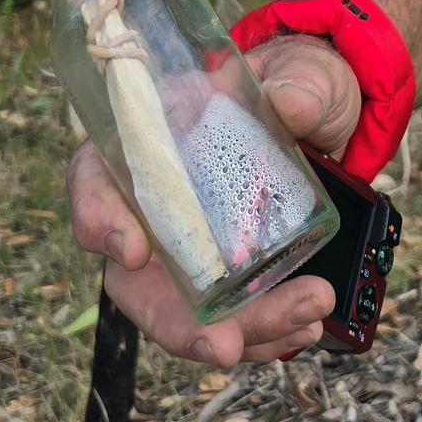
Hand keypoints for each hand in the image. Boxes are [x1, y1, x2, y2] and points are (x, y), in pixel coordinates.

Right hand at [67, 34, 360, 365]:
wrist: (326, 118)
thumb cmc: (294, 86)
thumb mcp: (301, 74)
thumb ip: (300, 83)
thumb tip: (291, 102)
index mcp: (150, 139)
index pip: (95, 180)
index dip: (100, 220)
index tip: (136, 252)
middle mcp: (156, 203)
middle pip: (135, 278)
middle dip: (178, 324)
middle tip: (226, 347)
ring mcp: (189, 245)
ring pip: (186, 310)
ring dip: (242, 331)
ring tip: (304, 323)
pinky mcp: (228, 271)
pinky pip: (229, 316)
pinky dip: (264, 332)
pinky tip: (305, 328)